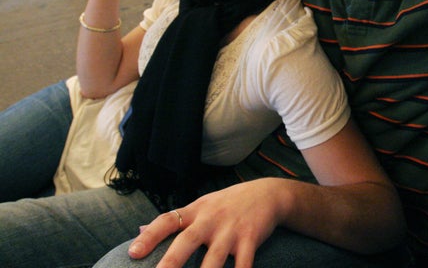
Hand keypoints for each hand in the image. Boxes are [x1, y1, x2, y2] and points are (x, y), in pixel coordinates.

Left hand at [128, 179, 287, 267]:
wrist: (268, 194)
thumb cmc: (228, 204)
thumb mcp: (201, 206)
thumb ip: (174, 219)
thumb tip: (139, 230)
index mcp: (196, 211)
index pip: (167, 221)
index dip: (149, 236)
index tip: (133, 252)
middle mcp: (211, 220)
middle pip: (187, 241)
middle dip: (171, 262)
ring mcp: (231, 231)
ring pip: (214, 259)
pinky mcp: (250, 239)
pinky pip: (243, 264)